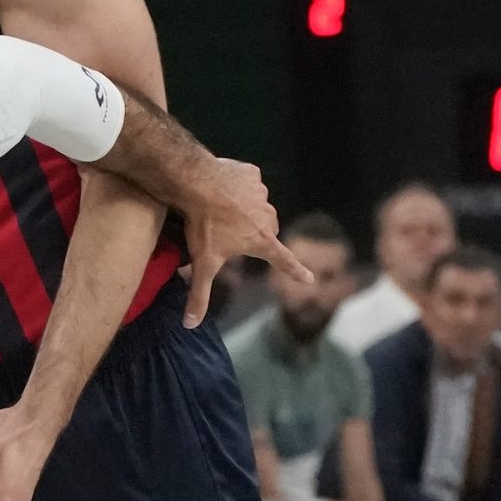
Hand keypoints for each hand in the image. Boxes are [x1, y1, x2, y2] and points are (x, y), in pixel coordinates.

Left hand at [176, 157, 312, 326]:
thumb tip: (190, 326)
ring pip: (256, 206)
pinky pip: (248, 182)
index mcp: (261, 241)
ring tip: (222, 209)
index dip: (296, 270)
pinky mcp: (252, 174)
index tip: (310, 279)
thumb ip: (199, 295)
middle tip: (229, 232)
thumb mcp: (203, 262)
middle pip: (266, 231)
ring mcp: (262, 194)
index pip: (284, 260)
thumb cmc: (204, 225)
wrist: (198, 182)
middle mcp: (268, 218)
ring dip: (244, 209)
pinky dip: (237, 186)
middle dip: (253, 234)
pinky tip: (222, 189)